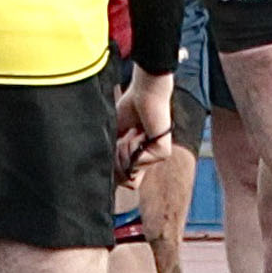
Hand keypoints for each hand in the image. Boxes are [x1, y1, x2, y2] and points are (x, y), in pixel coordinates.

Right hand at [115, 66, 173, 181]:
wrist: (145, 92)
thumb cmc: (130, 108)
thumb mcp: (115, 136)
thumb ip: (113, 156)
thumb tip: (108, 177)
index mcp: (140, 156)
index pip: (128, 180)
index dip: (116, 172)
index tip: (115, 147)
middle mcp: (150, 159)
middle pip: (127, 180)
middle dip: (117, 159)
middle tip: (122, 137)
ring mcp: (158, 156)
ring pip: (129, 169)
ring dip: (123, 149)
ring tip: (132, 130)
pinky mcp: (163, 153)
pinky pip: (137, 160)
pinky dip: (132, 145)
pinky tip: (141, 130)